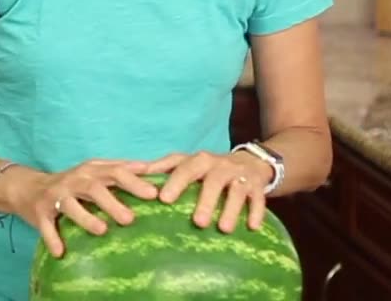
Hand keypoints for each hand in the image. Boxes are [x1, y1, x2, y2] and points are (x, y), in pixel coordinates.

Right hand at [6, 159, 159, 257]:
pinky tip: (60, 252)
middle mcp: (73, 180)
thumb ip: (120, 170)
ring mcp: (55, 195)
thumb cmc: (71, 183)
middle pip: (94, 187)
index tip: (154, 194)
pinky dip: (52, 238)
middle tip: (130, 219)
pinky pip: (46, 225)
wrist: (27, 187)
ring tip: (102, 230)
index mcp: (90, 171)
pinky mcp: (40, 212)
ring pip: (70, 205)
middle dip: (112, 202)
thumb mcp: (94, 172)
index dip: (134, 181)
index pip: (115, 172)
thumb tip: (151, 168)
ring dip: (85, 217)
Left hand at [147, 150, 273, 232]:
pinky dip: (257, 212)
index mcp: (199, 160)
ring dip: (231, 209)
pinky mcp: (258, 187)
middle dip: (205, 201)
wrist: (250, 161)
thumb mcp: (186, 162)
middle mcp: (220, 166)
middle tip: (196, 222)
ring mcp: (240, 176)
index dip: (175, 182)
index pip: (184, 168)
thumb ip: (163, 167)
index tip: (163, 199)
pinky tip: (252, 227)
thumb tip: (131, 170)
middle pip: (212, 181)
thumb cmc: (208, 168)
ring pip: (236, 191)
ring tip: (223, 229)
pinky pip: (259, 199)